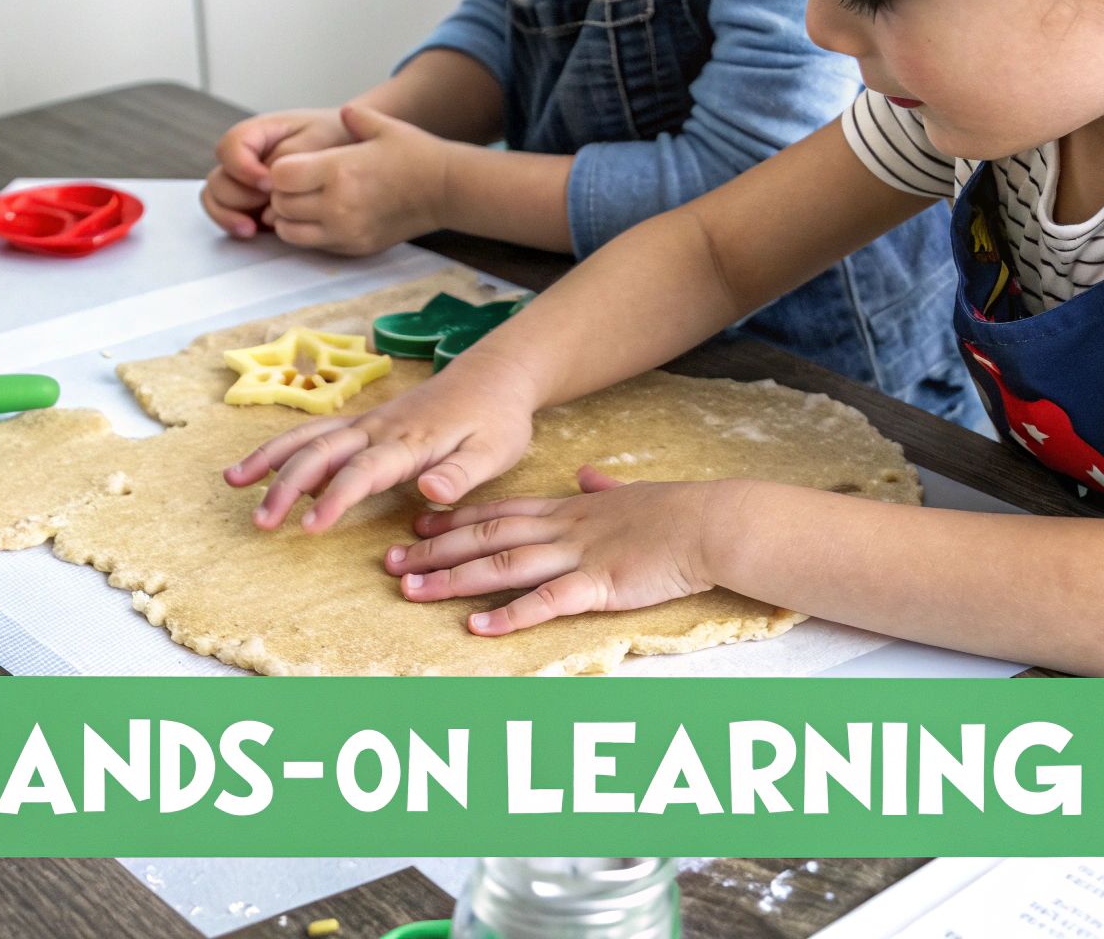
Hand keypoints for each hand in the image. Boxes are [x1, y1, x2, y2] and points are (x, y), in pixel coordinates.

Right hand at [202, 108, 353, 236]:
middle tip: (268, 203)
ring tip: (253, 226)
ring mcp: (246, 181)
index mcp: (261, 133)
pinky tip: (251, 232)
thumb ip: (292, 154)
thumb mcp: (321, 139)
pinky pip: (227, 213)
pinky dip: (232, 224)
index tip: (268, 184)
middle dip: (239, 195)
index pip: (231, 146)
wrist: (353, 153)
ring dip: (230, 213)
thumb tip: (268, 183)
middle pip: (220, 176)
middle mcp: (248, 157)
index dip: (242, 167)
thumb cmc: (339, 138)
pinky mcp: (252, 203)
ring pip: (217, 197)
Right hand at [222, 350, 537, 530]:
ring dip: (270, 459)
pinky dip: (285, 448)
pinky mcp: (366, 421)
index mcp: (409, 442)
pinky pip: (317, 432)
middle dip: (285, 487)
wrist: (495, 375)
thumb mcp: (495, 451)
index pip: (363, 473)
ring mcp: (369, 422)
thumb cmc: (497, 419)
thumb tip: (429, 493)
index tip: (308, 526)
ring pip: (309, 438)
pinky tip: (262, 467)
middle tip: (259, 522)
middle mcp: (379, 429)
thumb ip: (461, 474)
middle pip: (322, 454)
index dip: (333, 499)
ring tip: (233, 482)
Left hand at [263, 104, 454, 255]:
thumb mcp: (384, 126)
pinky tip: (325, 217)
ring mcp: (345, 231)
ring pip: (289, 231)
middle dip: (282, 194)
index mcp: (339, 170)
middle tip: (299, 185)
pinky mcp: (354, 248)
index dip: (280, 170)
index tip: (294, 166)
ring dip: (290, 217)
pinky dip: (308, 233)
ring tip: (307, 203)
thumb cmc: (416, 155)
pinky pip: (312, 245)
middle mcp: (338, 205)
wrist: (446, 190)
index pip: (279, 176)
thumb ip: (355, 116)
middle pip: (280, 205)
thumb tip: (343, 113)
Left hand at [385, 467, 739, 635]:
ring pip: (502, 566)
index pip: (497, 512)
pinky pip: (547, 600)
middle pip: (484, 537)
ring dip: (452, 580)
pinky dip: (510, 614)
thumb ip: (603, 488)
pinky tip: (478, 627)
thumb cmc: (679, 512)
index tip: (414, 528)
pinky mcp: (600, 584)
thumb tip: (588, 476)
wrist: (714, 523)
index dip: (452, 520)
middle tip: (389, 564)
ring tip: (411, 592)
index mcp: (568, 508)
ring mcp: (578, 555)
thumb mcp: (632, 492)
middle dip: (433, 551)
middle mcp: (562, 529)